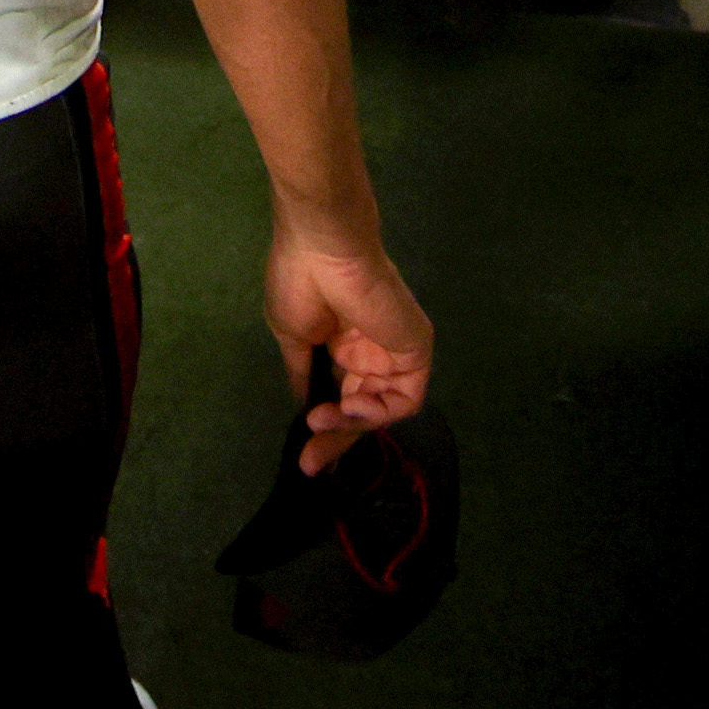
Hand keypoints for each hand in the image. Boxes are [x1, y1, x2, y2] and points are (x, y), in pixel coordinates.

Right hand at [267, 235, 433, 471]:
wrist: (322, 248)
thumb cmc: (299, 282)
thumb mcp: (292, 336)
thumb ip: (304, 373)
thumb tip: (305, 404)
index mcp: (343, 343)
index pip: (341, 395)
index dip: (325, 426)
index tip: (305, 456)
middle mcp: (371, 350)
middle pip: (362, 408)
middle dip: (337, 436)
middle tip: (311, 460)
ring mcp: (395, 350)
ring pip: (382, 408)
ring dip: (352, 423)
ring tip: (324, 419)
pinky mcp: (416, 349)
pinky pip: (405, 397)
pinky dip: (380, 410)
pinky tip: (353, 404)